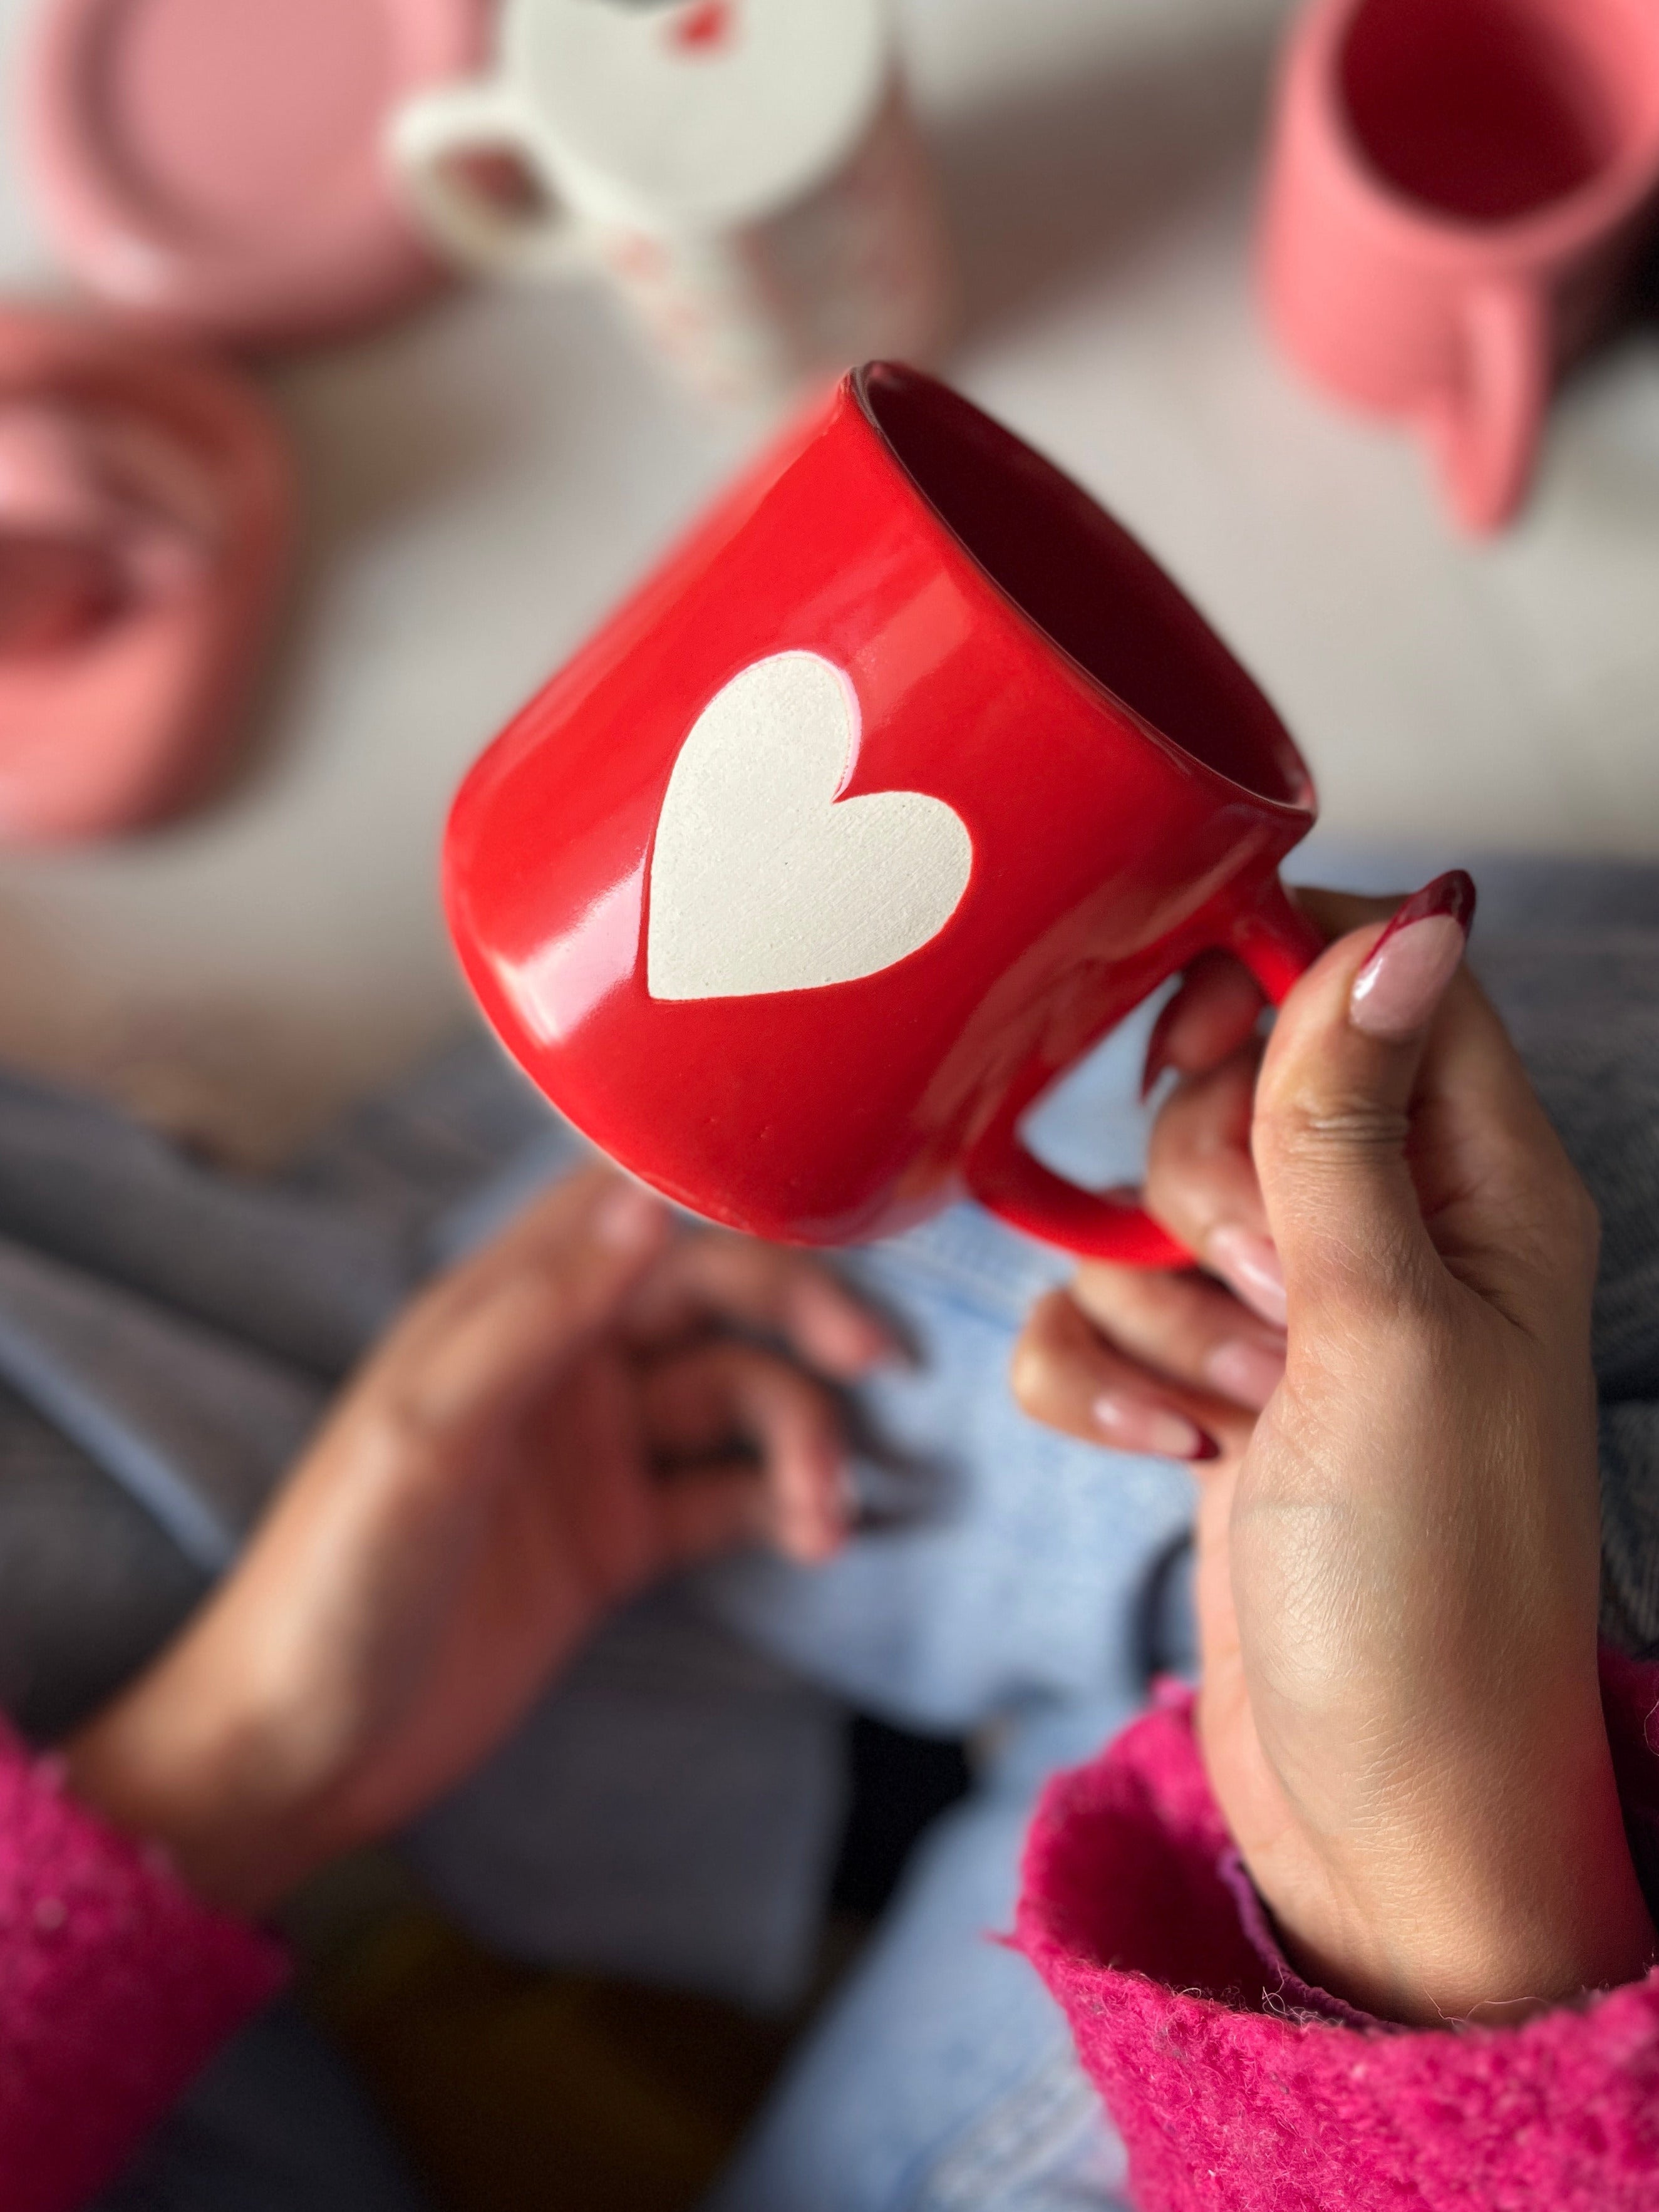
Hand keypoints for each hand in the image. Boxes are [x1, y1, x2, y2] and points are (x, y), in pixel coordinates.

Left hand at [65, 1171, 887, 1917]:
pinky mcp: (618, 1539)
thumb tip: (648, 1203)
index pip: (627, 1205)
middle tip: (874, 1361)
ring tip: (823, 1514)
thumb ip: (538, 1317)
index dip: (725, 1194)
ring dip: (799, 1441)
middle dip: (797, 1320)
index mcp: (496, 1309)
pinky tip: (815, 1537)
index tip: (826, 1215)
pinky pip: (729, 1495)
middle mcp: (556, 1363)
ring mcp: (592, 1452)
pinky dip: (783, 1505)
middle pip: (707, 1299)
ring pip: (735, 1400)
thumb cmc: (330, 1579)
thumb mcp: (425, 1436)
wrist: (299, 1755)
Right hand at [1013, 880, 1656, 2022]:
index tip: (1202, 1050)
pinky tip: (1164, 1450)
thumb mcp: (1389, 1329)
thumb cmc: (1428, 1587)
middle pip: (1228, 1086)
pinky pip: (1083, 1318)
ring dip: (1153, 1308)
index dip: (1268, 985)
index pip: (1372, 984)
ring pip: (1136, 1209)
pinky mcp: (1199, 1392)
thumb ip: (1354, 1123)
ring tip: (1236, 1406)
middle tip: (1264, 1293)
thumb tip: (1413, 917)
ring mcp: (1283, 1319)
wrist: (1375, 1815)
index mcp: (1478, 1185)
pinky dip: (1098, 1378)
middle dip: (1199, 1187)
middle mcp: (1383, 1234)